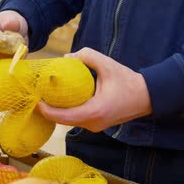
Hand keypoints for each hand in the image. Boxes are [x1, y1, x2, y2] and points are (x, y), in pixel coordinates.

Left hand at [37, 48, 152, 131]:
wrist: (148, 96)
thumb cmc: (128, 81)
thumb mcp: (107, 64)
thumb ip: (86, 56)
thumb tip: (67, 57)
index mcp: (93, 112)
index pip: (61, 116)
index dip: (45, 109)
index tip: (35, 98)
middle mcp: (93, 124)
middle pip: (62, 121)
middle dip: (48, 110)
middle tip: (39, 95)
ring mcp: (96, 127)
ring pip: (70, 121)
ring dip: (58, 112)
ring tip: (48, 97)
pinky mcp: (98, 125)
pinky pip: (78, 120)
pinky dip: (68, 112)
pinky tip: (63, 100)